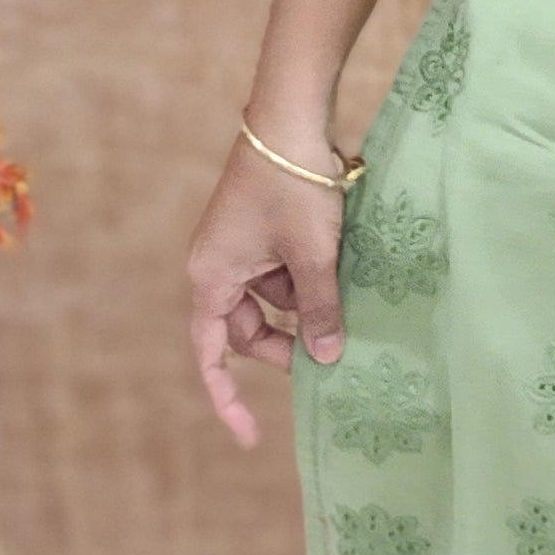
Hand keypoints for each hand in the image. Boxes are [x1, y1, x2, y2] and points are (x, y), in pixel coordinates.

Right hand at [186, 135, 347, 446]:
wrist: (290, 117)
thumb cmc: (294, 187)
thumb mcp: (313, 257)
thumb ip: (318, 311)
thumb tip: (326, 361)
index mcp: (211, 277)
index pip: (211, 355)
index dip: (228, 399)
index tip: (251, 437)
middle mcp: (215, 265)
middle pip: (245, 329)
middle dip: (285, 344)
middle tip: (330, 353)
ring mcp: (236, 245)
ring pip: (269, 299)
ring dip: (303, 305)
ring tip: (343, 295)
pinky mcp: (257, 229)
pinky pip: (278, 271)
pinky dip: (306, 278)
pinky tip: (338, 268)